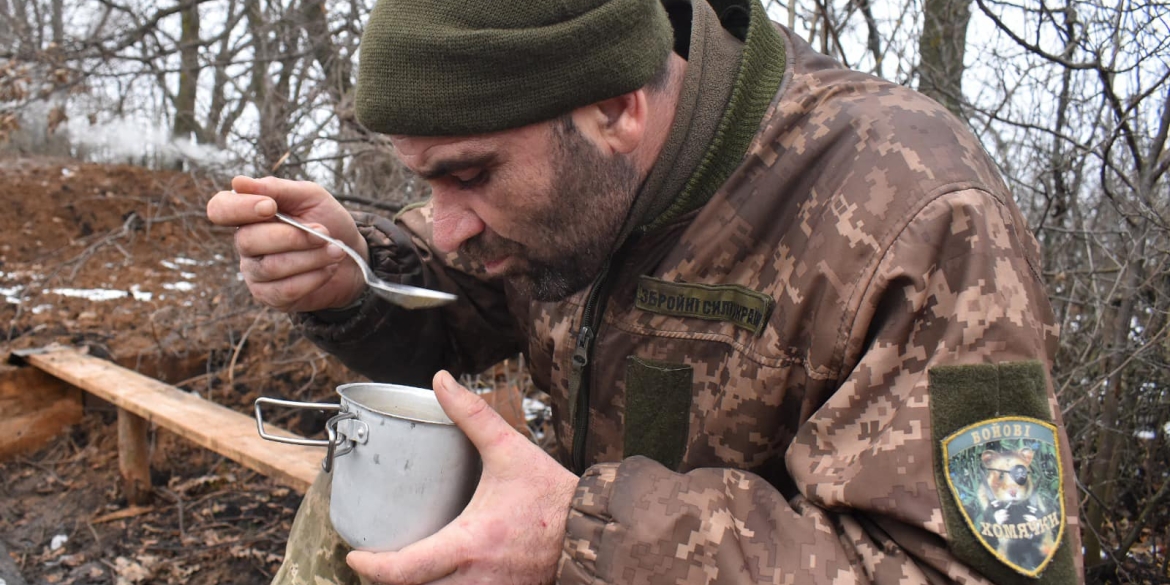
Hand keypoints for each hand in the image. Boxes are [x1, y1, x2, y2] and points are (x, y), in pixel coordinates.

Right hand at [206, 176, 367, 311]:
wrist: (353, 256)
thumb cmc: (327, 222)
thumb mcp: (310, 196)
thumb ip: (277, 188)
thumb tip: (237, 182)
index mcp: (248, 214)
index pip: (220, 209)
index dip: (240, 208)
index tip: (270, 206)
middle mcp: (245, 243)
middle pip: (248, 240)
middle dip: (293, 236)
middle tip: (325, 231)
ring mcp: (254, 272)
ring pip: (271, 267)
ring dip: (311, 257)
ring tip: (335, 250)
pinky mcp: (270, 296)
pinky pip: (286, 290)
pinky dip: (314, 277)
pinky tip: (328, 269)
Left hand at [347, 371, 578, 584]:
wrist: (591, 527)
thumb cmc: (552, 494)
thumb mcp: (509, 450)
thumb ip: (472, 415)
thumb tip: (442, 381)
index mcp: (471, 543)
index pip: (407, 570)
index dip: (374, 569)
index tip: (356, 556)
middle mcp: (477, 578)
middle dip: (391, 583)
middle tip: (376, 563)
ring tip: (405, 570)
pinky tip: (440, 575)